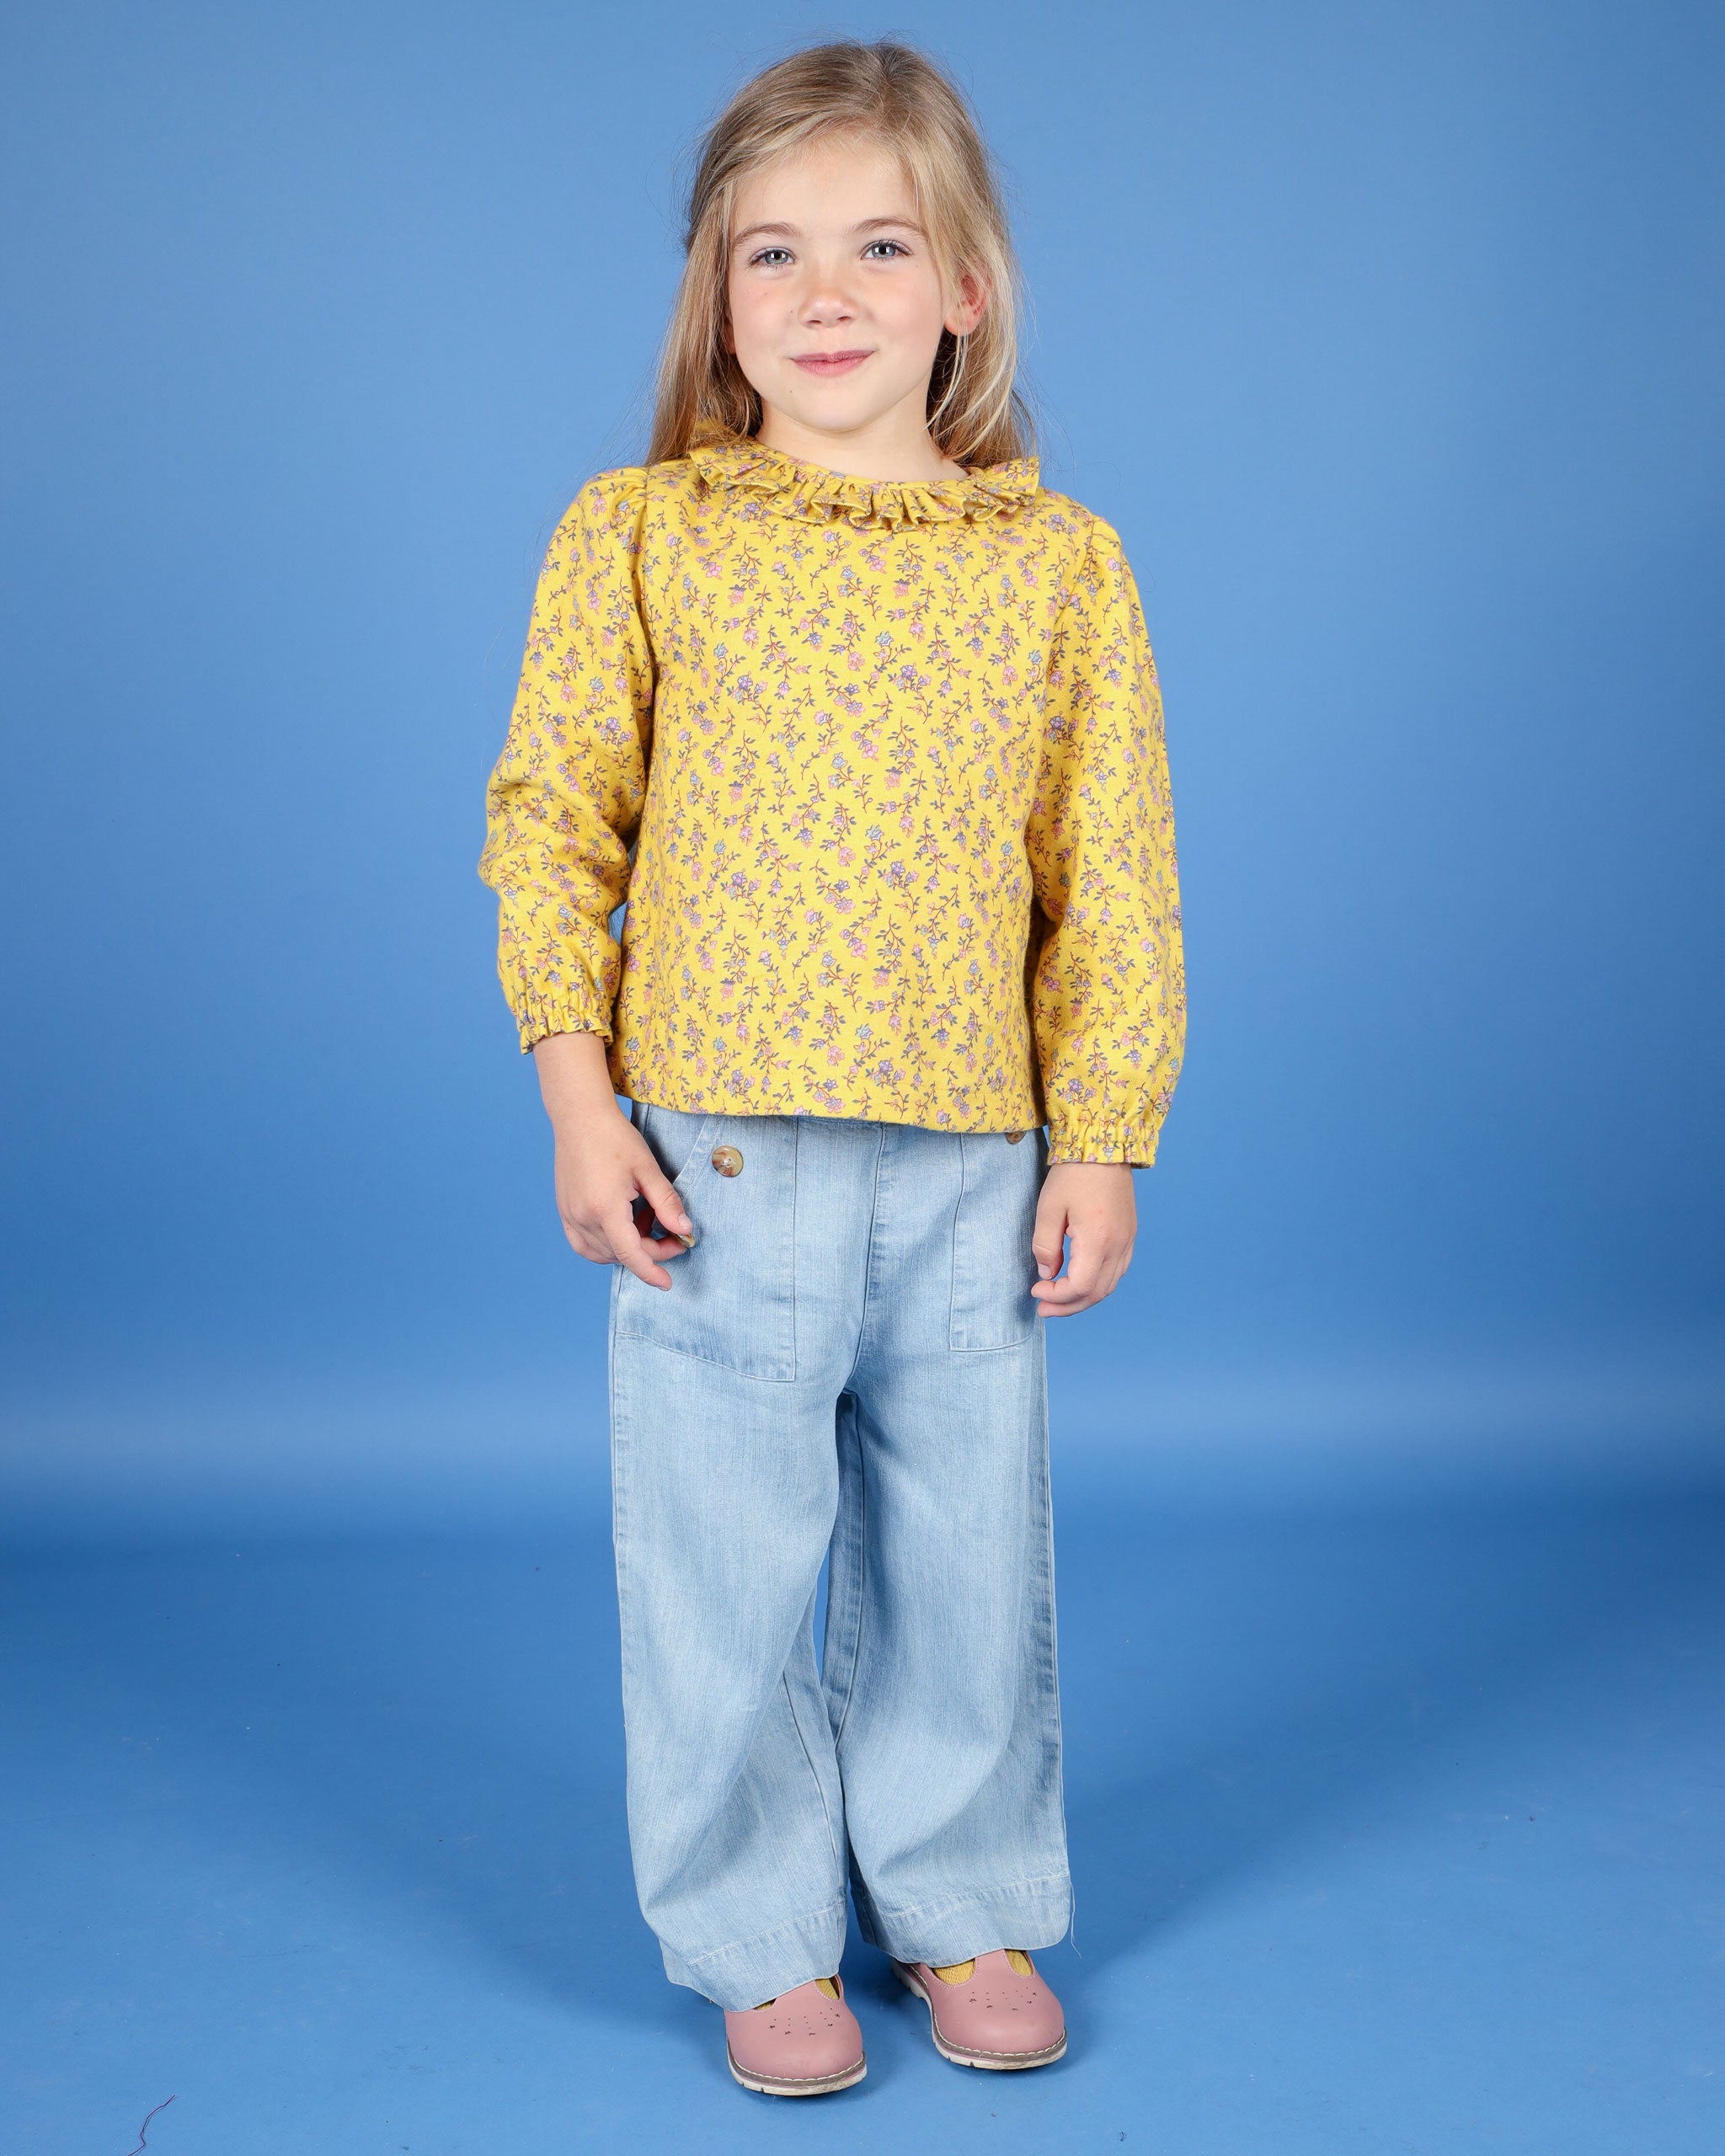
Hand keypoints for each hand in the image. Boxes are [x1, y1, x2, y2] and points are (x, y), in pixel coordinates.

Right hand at [532, 1032, 692, 1289]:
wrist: (579, 1117)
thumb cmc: (615, 1138)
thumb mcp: (648, 1169)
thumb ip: (666, 1202)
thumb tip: (684, 1229)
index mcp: (605, 1209)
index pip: (631, 1254)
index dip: (651, 1272)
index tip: (667, 1283)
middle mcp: (583, 1217)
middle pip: (620, 1254)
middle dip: (649, 1252)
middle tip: (674, 1236)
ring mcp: (570, 1215)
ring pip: (601, 1252)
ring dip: (627, 1248)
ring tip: (646, 1221)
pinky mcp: (564, 1210)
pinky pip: (583, 1243)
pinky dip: (604, 1246)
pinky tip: (622, 1228)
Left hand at [1030, 1162, 1136, 1316]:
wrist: (1103, 1147)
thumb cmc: (1073, 1174)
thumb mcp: (1048, 1208)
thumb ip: (1045, 1246)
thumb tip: (1047, 1273)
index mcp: (1098, 1240)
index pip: (1080, 1287)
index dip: (1057, 1296)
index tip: (1036, 1290)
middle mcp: (1118, 1245)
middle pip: (1097, 1293)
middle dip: (1068, 1306)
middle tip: (1043, 1308)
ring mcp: (1127, 1241)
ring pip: (1109, 1285)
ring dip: (1084, 1298)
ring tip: (1059, 1299)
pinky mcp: (1129, 1235)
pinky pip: (1117, 1271)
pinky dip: (1097, 1284)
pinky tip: (1079, 1281)